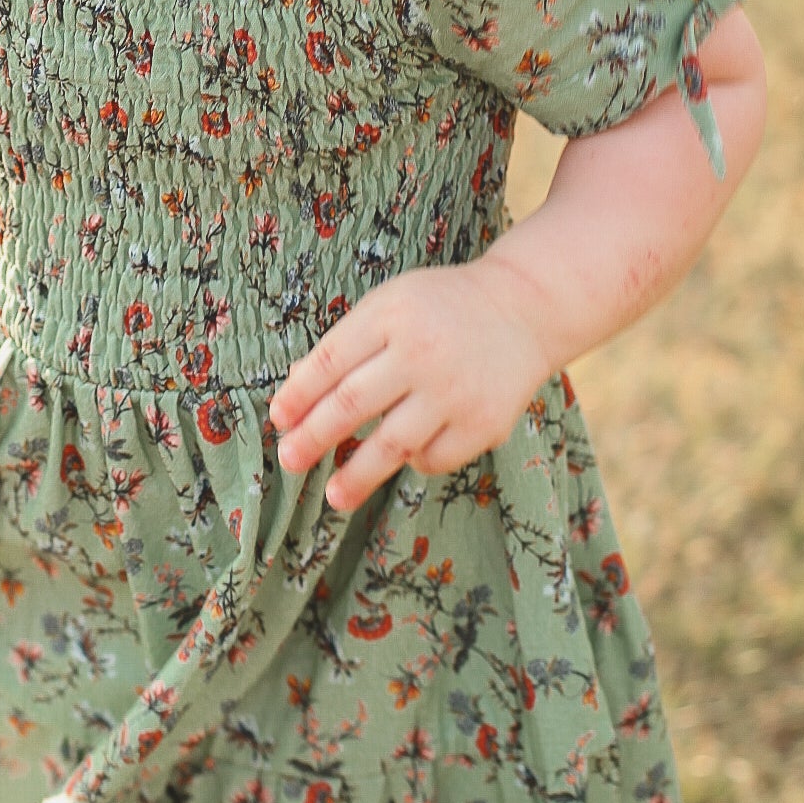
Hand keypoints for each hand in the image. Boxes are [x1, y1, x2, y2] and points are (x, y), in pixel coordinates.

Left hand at [268, 259, 554, 511]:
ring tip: (333, 497)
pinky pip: (433, 457)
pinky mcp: (484, 423)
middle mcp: (422, 352)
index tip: (279, 420)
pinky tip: (406, 457)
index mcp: (391, 314)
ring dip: (357, 475)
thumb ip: (345, 344)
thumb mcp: (390, 305)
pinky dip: (413, 462)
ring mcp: (455, 391)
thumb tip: (295, 392)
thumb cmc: (440, 309)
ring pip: (391, 444)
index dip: (299, 395)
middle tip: (289, 460)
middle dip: (314, 437)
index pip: (330, 362)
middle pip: (352, 404)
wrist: (524, 309)